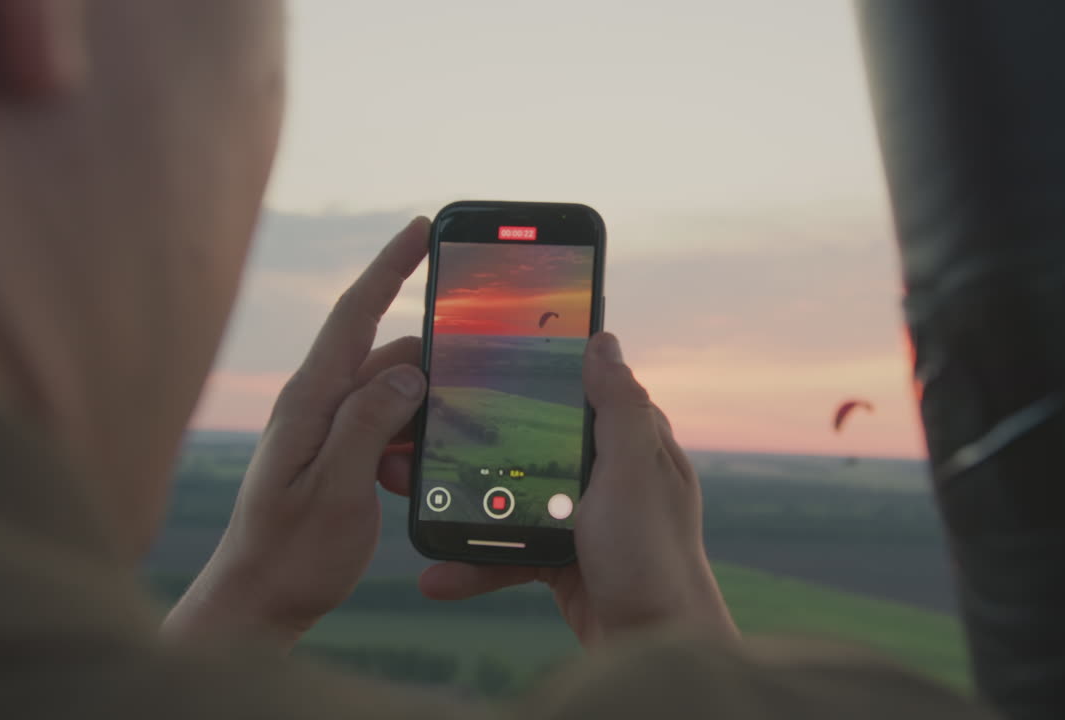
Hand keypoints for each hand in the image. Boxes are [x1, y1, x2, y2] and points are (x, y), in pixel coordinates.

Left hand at [162, 217, 429, 650]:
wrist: (259, 601)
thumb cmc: (289, 553)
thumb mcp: (334, 491)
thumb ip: (368, 425)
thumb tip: (408, 371)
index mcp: (310, 401)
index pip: (354, 315)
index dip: (389, 268)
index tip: (420, 229)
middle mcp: (319, 404)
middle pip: (390, 358)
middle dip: (431, 369)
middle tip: (471, 389)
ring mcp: (330, 429)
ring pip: (396, 396)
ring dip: (423, 418)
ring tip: (431, 459)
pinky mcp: (342, 455)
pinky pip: (390, 428)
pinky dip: (412, 441)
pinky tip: (418, 475)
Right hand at [416, 332, 737, 647]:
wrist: (650, 646)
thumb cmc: (653, 556)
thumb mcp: (633, 472)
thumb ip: (618, 408)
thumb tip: (603, 342)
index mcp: (632, 444)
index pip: (581, 392)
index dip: (534, 375)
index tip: (478, 363)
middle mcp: (610, 476)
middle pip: (533, 444)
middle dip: (476, 445)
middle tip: (422, 435)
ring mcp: (585, 519)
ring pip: (514, 499)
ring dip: (464, 507)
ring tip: (411, 499)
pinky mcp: (564, 561)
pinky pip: (510, 552)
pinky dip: (476, 563)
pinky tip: (439, 575)